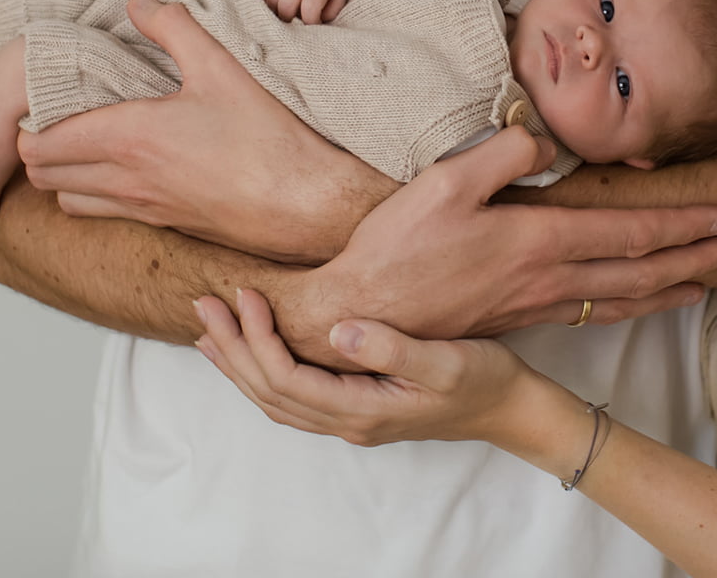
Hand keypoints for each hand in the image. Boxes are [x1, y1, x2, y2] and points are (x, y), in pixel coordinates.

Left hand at [16, 0, 394, 262]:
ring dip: (66, 174)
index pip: (40, 144)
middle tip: (59, 113)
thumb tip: (139, 2)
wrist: (309, 204)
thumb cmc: (270, 139)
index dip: (29, 121)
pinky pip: (108, 214)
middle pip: (43, 176)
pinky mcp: (168, 227)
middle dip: (38, 146)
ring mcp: (146, 211)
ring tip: (89, 140)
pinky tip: (129, 166)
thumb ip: (175, 28)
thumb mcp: (223, 68)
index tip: (44, 94)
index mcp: (129, 139)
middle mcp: (127, 182)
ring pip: (70, 202)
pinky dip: (98, 194)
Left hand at [194, 288, 546, 447]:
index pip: (286, 378)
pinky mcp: (357, 406)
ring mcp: (351, 418)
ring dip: (240, 362)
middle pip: (268, 392)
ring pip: (275, 398)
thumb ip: (393, 347)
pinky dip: (263, 371)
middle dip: (231, 348)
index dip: (256, 337)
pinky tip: (256, 349)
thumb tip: (339, 329)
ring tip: (210, 328)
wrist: (512, 408)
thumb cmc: (487, 381)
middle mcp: (348, 421)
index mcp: (362, 410)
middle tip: (203, 303)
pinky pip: (293, 395)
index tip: (243, 294)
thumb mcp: (448, 360)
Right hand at [260, 0, 387, 22]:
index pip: (309, 8)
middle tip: (297, 19)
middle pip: (286, 3)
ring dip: (276, 8)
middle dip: (289, 18)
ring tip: (287, 10)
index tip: (315, 22)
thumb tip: (314, 22)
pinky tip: (279, 0)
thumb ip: (332, 10)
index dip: (310, 22)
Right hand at [269, 125, 716, 363]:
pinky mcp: (516, 321)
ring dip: (668, 289)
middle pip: (638, 270)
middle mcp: (546, 278)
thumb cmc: (397, 247)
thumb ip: (502, 154)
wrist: (362, 316)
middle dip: (693, 258)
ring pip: (619, 300)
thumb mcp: (444, 182)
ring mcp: (533, 305)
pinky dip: (626, 309)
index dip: (679, 224)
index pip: (627, 231)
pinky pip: (589, 316)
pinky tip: (633, 305)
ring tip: (706, 282)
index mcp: (537, 240)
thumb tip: (546, 138)